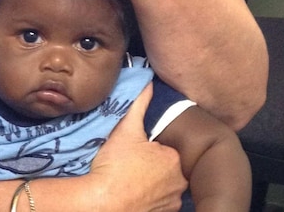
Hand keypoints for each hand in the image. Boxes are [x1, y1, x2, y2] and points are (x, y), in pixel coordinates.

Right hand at [90, 83, 186, 210]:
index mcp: (174, 159)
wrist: (103, 203)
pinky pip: (160, 203)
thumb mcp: (126, 131)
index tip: (135, 151)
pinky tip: (134, 194)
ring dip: (154, 184)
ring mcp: (172, 202)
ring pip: (165, 187)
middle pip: (168, 169)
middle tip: (132, 165)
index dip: (150, 149)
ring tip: (132, 180)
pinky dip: (150, 199)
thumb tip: (148, 83)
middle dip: (155, 166)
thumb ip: (139, 105)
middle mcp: (179, 182)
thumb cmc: (115, 167)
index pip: (166, 149)